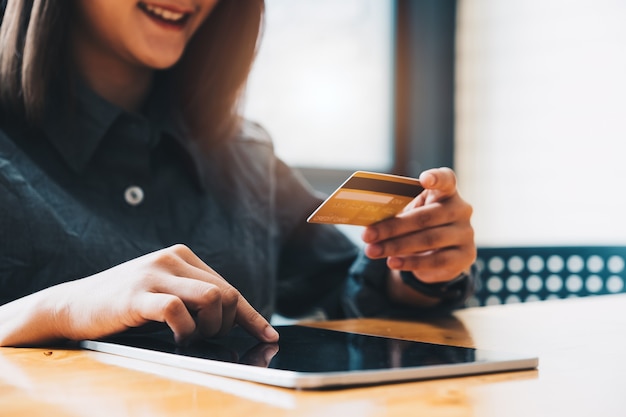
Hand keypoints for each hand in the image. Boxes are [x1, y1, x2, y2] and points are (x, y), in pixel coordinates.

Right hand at [0, 244, 278, 345]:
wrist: (71, 306)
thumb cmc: (122, 306)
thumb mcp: (162, 294)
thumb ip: (193, 298)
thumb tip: (231, 319)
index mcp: (182, 256)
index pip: (229, 286)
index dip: (252, 316)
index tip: (270, 336)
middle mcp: (173, 258)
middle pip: (227, 294)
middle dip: (227, 325)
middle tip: (206, 339)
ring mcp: (155, 273)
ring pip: (213, 298)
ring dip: (210, 328)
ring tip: (191, 339)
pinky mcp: (138, 293)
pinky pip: (179, 310)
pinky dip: (186, 331)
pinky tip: (177, 339)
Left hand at [362, 167, 474, 288]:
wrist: (440, 253)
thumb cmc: (421, 226)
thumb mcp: (410, 214)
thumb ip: (396, 213)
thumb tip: (368, 223)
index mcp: (446, 192)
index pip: (446, 180)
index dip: (436, 178)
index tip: (424, 179)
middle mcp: (461, 209)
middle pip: (425, 217)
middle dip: (392, 227)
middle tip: (367, 235)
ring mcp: (466, 233)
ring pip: (428, 240)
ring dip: (396, 246)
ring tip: (373, 251)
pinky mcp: (466, 256)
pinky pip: (436, 260)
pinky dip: (410, 262)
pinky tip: (392, 262)